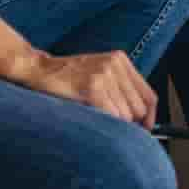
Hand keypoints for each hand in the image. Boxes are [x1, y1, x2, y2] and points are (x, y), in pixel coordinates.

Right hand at [19, 49, 157, 126]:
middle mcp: (115, 64)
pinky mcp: (93, 86)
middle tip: (110, 122)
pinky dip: (103, 121)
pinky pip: (111, 116)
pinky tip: (89, 112)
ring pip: (125, 116)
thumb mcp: (99, 73)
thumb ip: (120, 89)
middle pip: (139, 109)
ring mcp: (104, 74)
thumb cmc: (68, 76)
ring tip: (93, 111)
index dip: (149, 117)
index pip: (149, 95)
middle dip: (129, 123)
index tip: (145, 129)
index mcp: (120, 60)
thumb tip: (142, 120)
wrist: (39, 69)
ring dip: (112, 122)